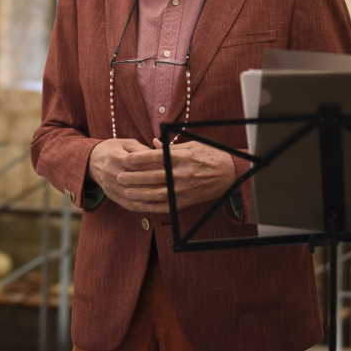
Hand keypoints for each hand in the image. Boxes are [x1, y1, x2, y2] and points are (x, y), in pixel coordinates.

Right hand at [87, 137, 162, 211]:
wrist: (92, 161)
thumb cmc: (114, 149)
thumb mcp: (126, 143)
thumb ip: (142, 149)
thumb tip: (159, 156)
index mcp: (115, 156)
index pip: (137, 163)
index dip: (154, 166)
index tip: (168, 168)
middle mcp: (111, 172)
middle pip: (136, 181)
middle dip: (155, 183)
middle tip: (172, 183)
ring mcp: (110, 186)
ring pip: (134, 195)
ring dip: (151, 197)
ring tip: (167, 195)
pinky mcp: (111, 196)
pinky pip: (129, 204)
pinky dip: (143, 206)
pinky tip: (155, 204)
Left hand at [91, 138, 235, 212]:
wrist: (231, 174)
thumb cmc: (210, 155)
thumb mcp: (191, 146)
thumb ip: (170, 148)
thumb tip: (153, 144)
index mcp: (182, 158)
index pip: (156, 158)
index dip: (140, 159)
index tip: (126, 159)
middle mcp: (182, 174)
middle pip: (153, 177)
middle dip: (135, 177)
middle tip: (119, 176)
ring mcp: (184, 190)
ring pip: (157, 193)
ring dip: (140, 194)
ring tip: (126, 191)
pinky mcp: (186, 201)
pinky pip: (166, 206)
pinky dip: (152, 206)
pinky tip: (140, 204)